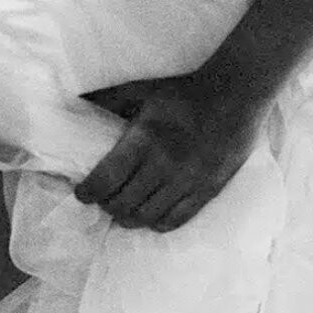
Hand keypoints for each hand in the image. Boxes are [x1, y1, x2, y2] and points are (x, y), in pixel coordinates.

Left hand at [74, 68, 262, 231]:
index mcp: (143, 140)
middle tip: (103, 201)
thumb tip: (77, 99)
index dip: (88, 192)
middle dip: (107, 206)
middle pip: (123, 204)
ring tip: (123, 212)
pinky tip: (151, 218)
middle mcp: (163, 165)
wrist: (235, 96)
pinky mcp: (207, 190)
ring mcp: (187, 181)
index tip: (82, 194)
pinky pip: (177, 220)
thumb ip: (109, 98)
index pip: (106, 180)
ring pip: (147, 217)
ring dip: (129, 218)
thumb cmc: (184, 92)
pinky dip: (157, 223)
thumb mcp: (142, 89)